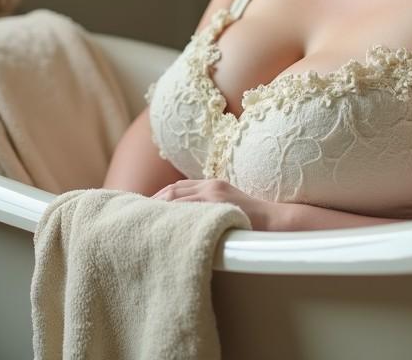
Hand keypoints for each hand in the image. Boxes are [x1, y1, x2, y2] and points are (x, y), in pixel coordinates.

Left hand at [151, 178, 276, 230]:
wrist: (278, 222)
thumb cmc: (254, 222)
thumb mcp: (228, 209)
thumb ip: (209, 210)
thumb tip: (188, 222)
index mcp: (212, 185)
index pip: (177, 187)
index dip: (157, 197)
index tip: (142, 209)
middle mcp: (211, 186)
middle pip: (173, 190)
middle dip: (151, 202)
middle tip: (134, 216)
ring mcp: (215, 194)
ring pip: (176, 198)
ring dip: (157, 208)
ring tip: (140, 221)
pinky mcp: (219, 205)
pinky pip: (189, 209)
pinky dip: (172, 215)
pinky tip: (160, 225)